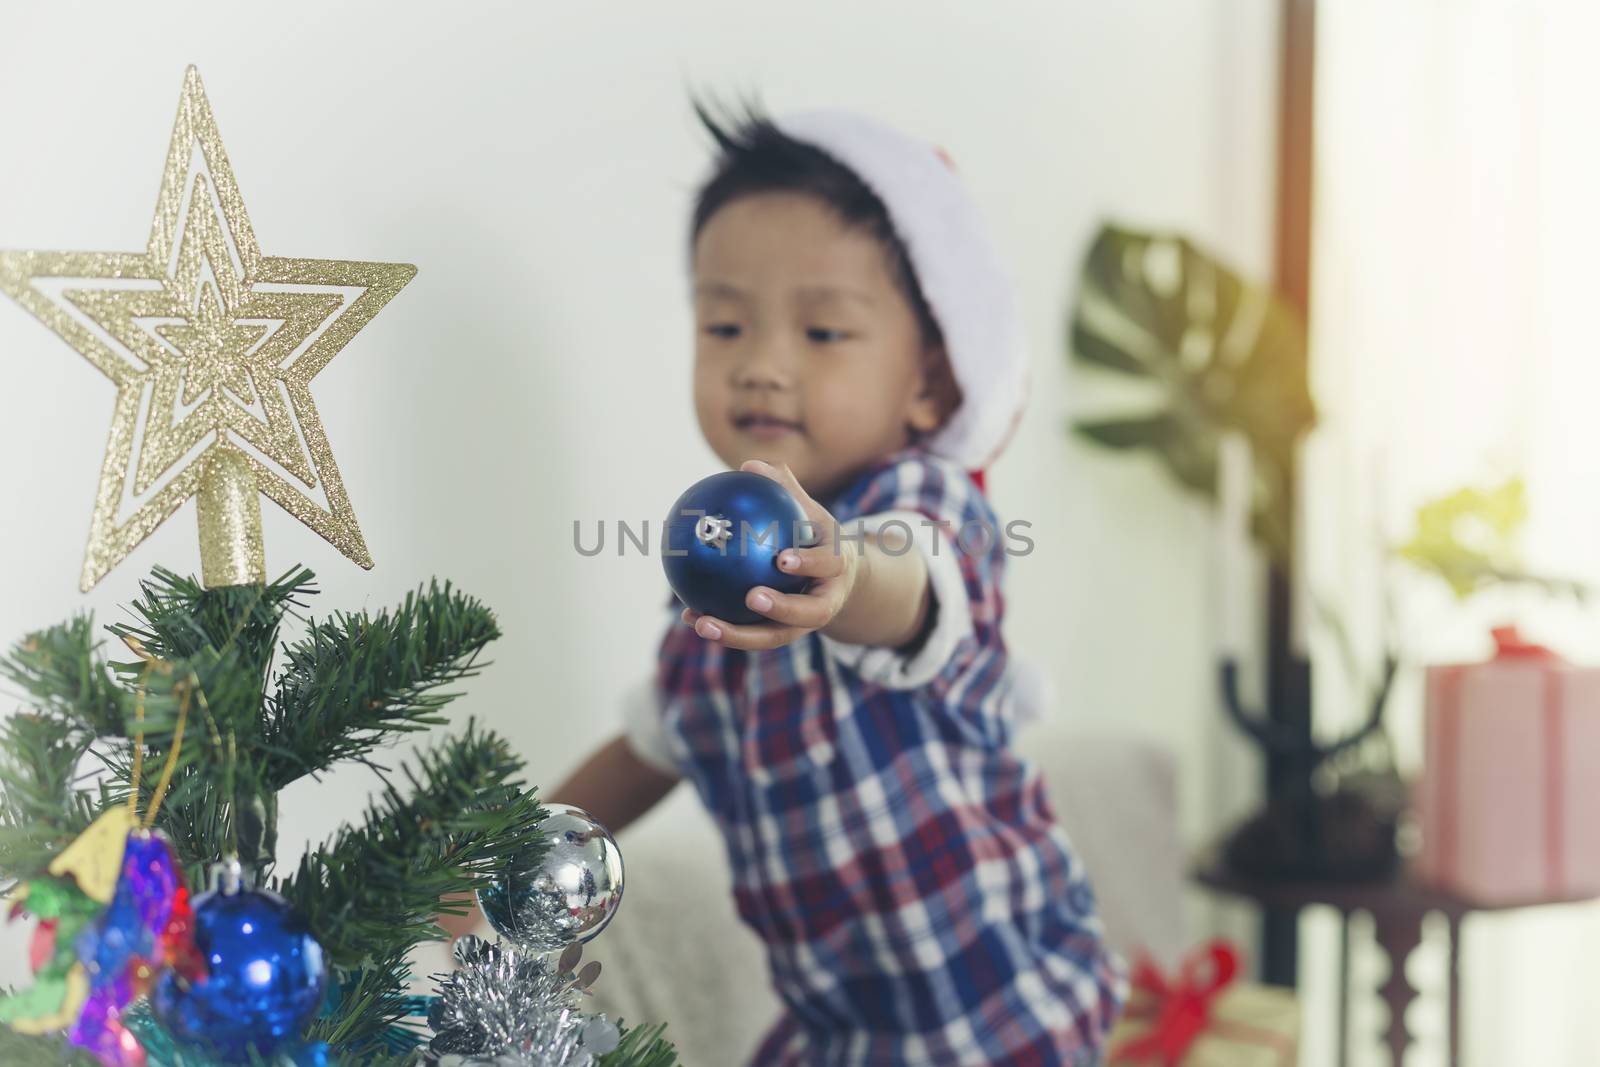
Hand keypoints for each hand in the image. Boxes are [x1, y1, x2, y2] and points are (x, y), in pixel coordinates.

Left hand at [681, 459, 861, 650]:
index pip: (827, 565)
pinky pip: (751, 635)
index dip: (808, 564)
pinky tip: (689, 617)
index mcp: (836, 568)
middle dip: (782, 609)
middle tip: (752, 598)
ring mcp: (803, 625)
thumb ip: (784, 489)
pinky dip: (722, 629)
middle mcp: (824, 602)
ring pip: (774, 636)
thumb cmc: (815, 537)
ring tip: (703, 622)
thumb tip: (749, 464)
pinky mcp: (780, 636)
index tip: (783, 558)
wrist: (836, 582)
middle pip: (808, 614)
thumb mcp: (810, 513)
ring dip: (738, 635)